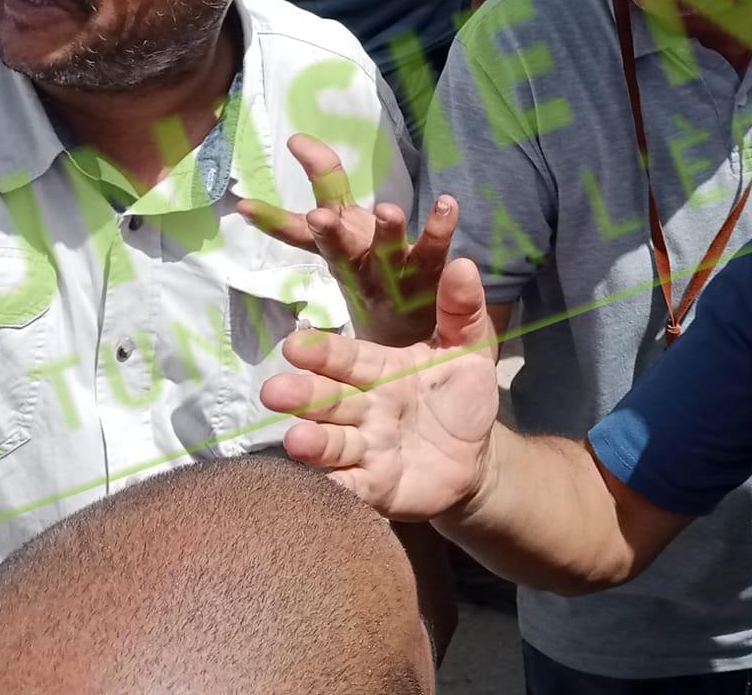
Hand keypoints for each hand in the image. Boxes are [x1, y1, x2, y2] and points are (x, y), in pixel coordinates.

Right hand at [240, 135, 457, 346]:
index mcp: (336, 250)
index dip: (274, 219)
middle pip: (339, 246)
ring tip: (386, 210)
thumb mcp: (343, 234)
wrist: (413, 332)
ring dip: (386, 232)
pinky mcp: (427, 276)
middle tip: (318, 218)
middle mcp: (359, 262)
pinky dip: (439, 229)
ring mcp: (393, 273)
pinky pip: (434, 251)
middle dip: (327, 232)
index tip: (244, 206)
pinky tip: (447, 203)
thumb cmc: (373, 273)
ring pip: (386, 253)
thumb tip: (290, 147)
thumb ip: (326, 188)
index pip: (301, 232)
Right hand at [262, 255, 501, 522]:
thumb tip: (463, 263)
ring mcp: (367, 448)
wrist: (477, 458)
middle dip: (303, 395)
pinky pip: (350, 487)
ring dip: (312, 442)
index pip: (349, 358)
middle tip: (274, 391)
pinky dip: (335, 486)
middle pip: (330, 399)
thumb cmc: (462, 397)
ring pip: (332, 443)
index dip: (324, 352)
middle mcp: (366, 407)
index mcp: (384, 369)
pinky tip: (320, 485)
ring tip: (295, 440)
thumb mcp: (471, 350)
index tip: (295, 344)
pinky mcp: (373, 487)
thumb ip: (462, 311)